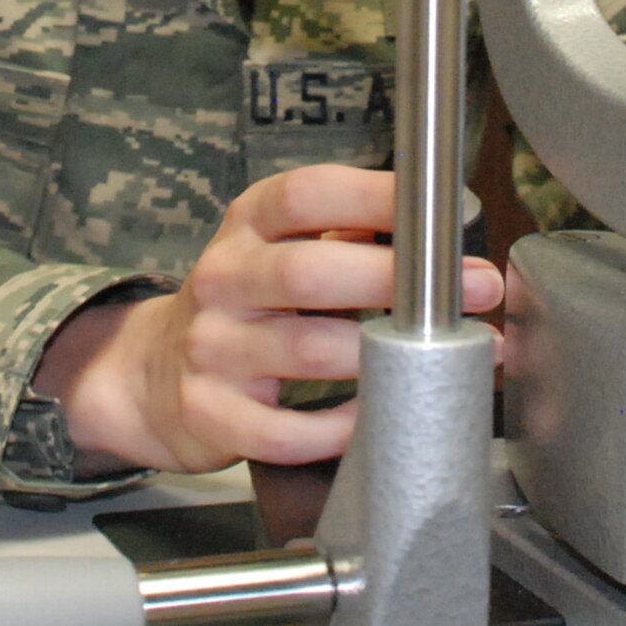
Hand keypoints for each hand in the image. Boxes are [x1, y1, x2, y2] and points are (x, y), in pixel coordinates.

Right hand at [33, 164, 504, 474]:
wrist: (151, 373)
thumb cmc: (246, 302)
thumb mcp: (279, 246)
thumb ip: (349, 233)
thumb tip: (440, 228)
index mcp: (248, 225)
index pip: (306, 195)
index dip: (374, 197)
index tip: (438, 213)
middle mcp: (224, 278)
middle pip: (309, 273)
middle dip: (397, 281)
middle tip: (474, 291)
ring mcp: (211, 347)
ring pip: (306, 350)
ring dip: (386, 358)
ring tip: (441, 358)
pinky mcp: (208, 413)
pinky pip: (284, 430)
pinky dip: (338, 427)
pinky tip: (373, 415)